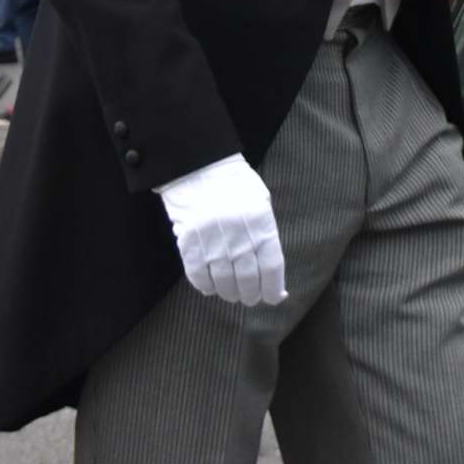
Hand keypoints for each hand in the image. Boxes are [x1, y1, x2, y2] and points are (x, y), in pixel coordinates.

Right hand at [157, 153, 286, 305]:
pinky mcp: (189, 242)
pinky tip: (210, 286)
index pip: (272, 267)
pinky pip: (198, 275)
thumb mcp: (260, 201)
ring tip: (231, 294)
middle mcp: (238, 235)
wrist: (197, 165)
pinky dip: (205, 286)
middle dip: (250, 295)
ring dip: (229, 293)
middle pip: (248, 280)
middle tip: (249, 297)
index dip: (273, 289)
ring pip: (224, 282)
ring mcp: (212, 240)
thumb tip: (271, 273)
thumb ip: (265, 233)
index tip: (273, 297)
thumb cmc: (233, 184)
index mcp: (260, 223)